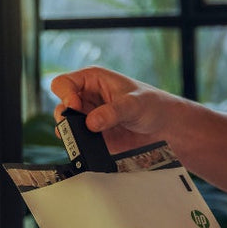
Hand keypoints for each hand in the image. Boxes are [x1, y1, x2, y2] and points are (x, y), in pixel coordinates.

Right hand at [48, 65, 177, 154]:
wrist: (165, 127)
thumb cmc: (152, 105)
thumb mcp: (134, 104)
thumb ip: (113, 112)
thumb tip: (91, 123)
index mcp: (92, 80)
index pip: (63, 83)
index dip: (65, 94)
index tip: (75, 105)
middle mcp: (87, 98)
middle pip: (61, 107)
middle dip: (67, 118)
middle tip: (83, 125)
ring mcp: (88, 118)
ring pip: (66, 126)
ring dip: (72, 134)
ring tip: (88, 137)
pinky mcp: (93, 136)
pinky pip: (78, 142)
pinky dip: (80, 146)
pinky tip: (92, 147)